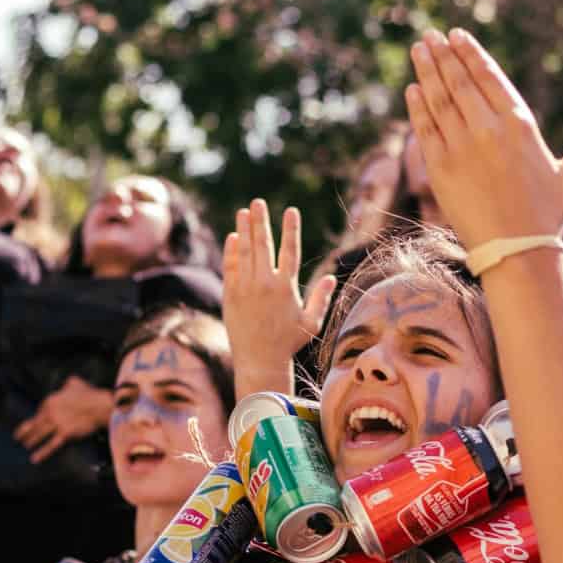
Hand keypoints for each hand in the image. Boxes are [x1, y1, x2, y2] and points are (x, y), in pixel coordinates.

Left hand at [14, 376, 111, 462]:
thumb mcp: (75, 383)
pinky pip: (51, 445)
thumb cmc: (90, 394)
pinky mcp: (65, 434)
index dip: (37, 417)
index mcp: (51, 400)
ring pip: (40, 434)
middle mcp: (51, 412)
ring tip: (25, 445)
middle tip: (18, 437)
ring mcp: (57, 423)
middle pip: (35, 423)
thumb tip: (67, 384)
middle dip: (25, 431)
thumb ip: (67, 384)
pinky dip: (42, 452)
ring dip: (31, 441)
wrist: (100, 406)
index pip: (40, 410)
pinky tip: (34, 458)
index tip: (34, 422)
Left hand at [222, 200, 334, 375]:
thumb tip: (332, 277)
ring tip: (244, 212)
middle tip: (258, 202)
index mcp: (286, 287)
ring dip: (244, 229)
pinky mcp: (230, 295)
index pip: (290, 250)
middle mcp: (265, 283)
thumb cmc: (288, 343)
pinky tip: (233, 237)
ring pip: (244, 251)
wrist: (259, 360)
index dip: (290, 229)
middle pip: (263, 244)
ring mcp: (245, 288)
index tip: (291, 210)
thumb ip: (321, 298)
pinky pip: (230, 267)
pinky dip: (231, 251)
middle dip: (261, 221)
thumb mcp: (311, 322)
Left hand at [405, 28, 562, 250]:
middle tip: (431, 36)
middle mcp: (488, 130)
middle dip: (443, 55)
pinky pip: (425, 129)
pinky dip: (417, 106)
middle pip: (460, 82)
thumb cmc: (547, 214)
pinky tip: (412, 89)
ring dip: (427, 71)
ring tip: (419, 49)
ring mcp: (461, 148)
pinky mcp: (441, 169)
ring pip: (439, 99)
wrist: (516, 251)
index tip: (457, 37)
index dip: (471, 54)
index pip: (489, 77)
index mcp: (520, 125)